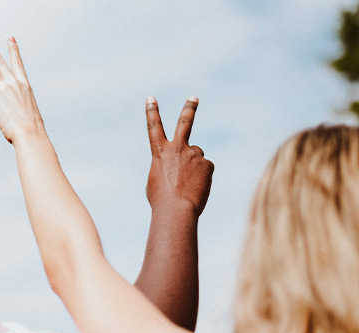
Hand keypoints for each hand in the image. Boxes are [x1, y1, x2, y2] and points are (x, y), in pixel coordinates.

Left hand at [0, 35, 43, 143]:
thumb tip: (1, 106)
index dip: (13, 50)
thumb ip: (16, 102)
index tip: (10, 38)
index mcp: (25, 85)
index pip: (18, 63)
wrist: (29, 133)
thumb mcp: (28, 110)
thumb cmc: (30, 128)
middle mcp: (13, 82)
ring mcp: (2, 87)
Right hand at [145, 96, 213, 214]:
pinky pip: (206, 169)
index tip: (151, 98)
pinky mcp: (207, 163)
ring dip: (194, 168)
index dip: (152, 111)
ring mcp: (194, 154)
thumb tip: (183, 165)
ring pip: (196, 157)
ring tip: (187, 184)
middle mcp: (177, 148)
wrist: (176, 209)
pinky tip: (196, 188)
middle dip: (189, 108)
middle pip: (184, 122)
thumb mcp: (156, 180)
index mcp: (160, 152)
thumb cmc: (161, 200)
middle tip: (194, 98)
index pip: (154, 127)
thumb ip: (168, 166)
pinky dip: (202, 178)